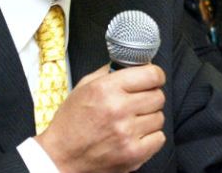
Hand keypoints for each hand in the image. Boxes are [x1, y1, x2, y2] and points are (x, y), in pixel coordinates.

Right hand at [35, 64, 165, 172]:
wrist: (62, 156)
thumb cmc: (71, 122)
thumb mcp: (83, 87)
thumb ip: (109, 72)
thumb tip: (132, 63)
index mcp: (106, 88)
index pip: (151, 74)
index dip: (155, 75)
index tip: (152, 78)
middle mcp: (118, 109)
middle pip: (158, 96)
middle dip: (150, 96)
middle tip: (138, 101)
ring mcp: (127, 133)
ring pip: (160, 117)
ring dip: (149, 117)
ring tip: (132, 120)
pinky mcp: (134, 153)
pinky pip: (159, 138)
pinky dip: (150, 136)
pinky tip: (135, 134)